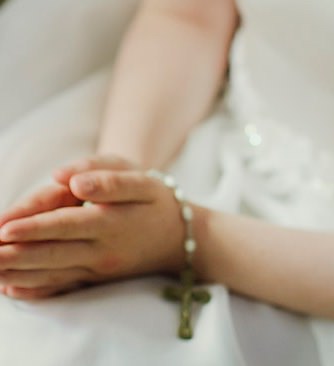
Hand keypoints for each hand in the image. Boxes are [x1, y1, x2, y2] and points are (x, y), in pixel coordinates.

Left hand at [0, 157, 185, 300]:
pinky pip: (62, 287)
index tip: (6, 228)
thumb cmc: (156, 199)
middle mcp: (102, 249)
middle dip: (14, 255)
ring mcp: (98, 268)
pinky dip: (36, 290)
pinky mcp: (96, 279)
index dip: (34, 227)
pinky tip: (13, 288)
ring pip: (52, 273)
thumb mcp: (141, 178)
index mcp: (111, 221)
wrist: (182, 236)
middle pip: (52, 254)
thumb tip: (72, 182)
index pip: (65, 225)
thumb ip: (107, 177)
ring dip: (17, 272)